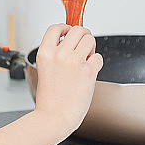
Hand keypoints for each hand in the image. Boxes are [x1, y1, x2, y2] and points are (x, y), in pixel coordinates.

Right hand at [32, 24, 102, 138]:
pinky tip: (89, 71)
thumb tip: (70, 41)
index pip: (56, 27)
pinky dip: (97, 63)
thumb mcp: (45, 69)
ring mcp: (74, 61)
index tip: (69, 32)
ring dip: (91, 48)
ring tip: (86, 59)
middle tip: (83, 45)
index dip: (65, 27)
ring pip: (90, 39)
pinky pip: (99, 57)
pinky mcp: (87, 71)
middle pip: (77, 29)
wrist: (54, 117)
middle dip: (83, 35)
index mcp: (45, 53)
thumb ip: (55, 54)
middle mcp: (59, 54)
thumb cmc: (50, 98)